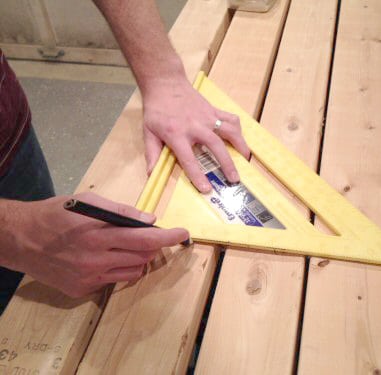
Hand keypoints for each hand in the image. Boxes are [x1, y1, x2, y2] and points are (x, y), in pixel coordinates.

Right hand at [1, 193, 188, 297]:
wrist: (19, 239)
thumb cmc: (55, 214)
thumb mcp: (87, 201)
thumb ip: (121, 211)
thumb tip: (150, 219)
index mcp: (98, 235)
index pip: (145, 238)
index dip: (169, 237)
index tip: (183, 233)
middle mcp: (96, 261)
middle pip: (144, 256)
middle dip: (153, 244)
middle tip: (145, 234)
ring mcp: (89, 279)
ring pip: (134, 271)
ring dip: (138, 257)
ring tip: (121, 245)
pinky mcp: (82, 291)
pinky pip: (114, 280)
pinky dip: (117, 268)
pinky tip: (101, 258)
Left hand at [142, 76, 250, 192]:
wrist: (165, 83)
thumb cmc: (156, 110)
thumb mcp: (148, 132)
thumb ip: (152, 154)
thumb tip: (151, 175)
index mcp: (177, 135)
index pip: (189, 159)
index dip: (198, 175)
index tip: (207, 188)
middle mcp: (195, 126)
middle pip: (216, 146)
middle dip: (227, 164)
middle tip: (235, 179)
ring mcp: (207, 116)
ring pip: (229, 131)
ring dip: (240, 145)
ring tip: (246, 159)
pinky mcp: (214, 109)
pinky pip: (231, 118)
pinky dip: (238, 128)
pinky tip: (239, 138)